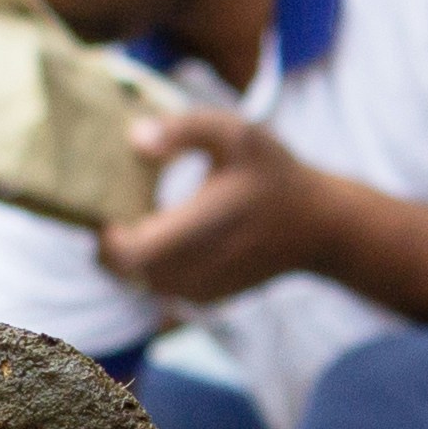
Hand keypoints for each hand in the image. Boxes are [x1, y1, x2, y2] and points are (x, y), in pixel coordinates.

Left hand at [96, 107, 348, 306]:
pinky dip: (153, 267)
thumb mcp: (237, 134)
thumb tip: (135, 139)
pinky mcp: (208, 298)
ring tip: (139, 220)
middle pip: (128, 271)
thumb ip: (184, 130)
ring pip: (142, 282)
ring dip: (131, 257)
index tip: (110, 207)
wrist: (319, 227)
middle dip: (112, 245)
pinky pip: (162, 287)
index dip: (108, 237)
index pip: (132, 253)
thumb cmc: (275, 175)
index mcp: (202, 227)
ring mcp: (204, 289)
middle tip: (116, 210)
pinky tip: (165, 236)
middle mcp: (200, 267)